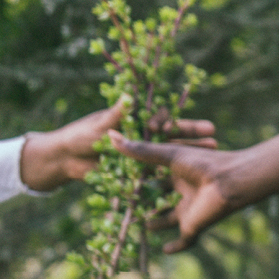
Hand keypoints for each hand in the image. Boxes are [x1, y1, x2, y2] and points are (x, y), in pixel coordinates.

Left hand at [19, 102, 216, 191]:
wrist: (63, 160)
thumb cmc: (79, 137)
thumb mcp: (99, 126)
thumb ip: (115, 115)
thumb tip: (128, 95)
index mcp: (138, 124)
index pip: (164, 122)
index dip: (181, 124)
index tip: (199, 127)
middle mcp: (145, 140)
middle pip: (174, 139)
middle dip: (195, 138)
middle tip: (215, 138)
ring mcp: (143, 158)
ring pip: (172, 158)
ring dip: (192, 157)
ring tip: (213, 154)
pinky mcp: (137, 175)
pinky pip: (158, 178)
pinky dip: (174, 180)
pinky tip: (193, 184)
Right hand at [108, 113, 278, 253]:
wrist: (230, 181)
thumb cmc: (203, 163)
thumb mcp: (168, 155)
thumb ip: (140, 150)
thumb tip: (110, 135)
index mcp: (178, 173)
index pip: (153, 178)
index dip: (136, 181)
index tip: (116, 183)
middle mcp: (183, 191)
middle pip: (158, 199)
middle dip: (142, 203)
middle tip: (121, 206)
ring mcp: (189, 209)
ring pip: (168, 219)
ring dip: (155, 223)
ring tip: (136, 225)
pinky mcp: (194, 225)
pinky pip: (185, 240)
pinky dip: (176, 246)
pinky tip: (165, 250)